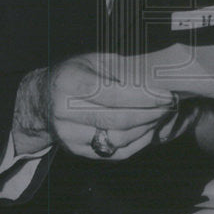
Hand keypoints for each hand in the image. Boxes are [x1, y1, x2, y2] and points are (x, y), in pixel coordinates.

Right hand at [48, 53, 182, 159]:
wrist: (43, 99)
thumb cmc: (75, 74)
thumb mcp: (94, 60)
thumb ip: (122, 69)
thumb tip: (158, 77)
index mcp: (70, 83)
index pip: (114, 95)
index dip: (144, 97)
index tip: (166, 95)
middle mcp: (65, 112)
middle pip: (117, 120)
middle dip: (150, 114)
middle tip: (170, 105)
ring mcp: (69, 135)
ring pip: (118, 139)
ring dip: (146, 129)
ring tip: (161, 116)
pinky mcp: (77, 151)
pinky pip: (115, 153)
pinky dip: (137, 143)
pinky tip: (148, 130)